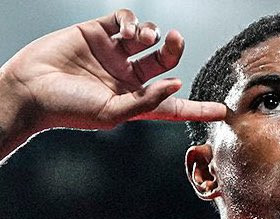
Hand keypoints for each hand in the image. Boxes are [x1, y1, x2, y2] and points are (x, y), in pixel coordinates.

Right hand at [0, 9, 225, 133]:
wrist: (31, 88)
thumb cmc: (70, 109)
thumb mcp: (113, 113)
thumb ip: (146, 102)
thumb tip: (176, 84)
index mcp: (136, 103)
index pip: (174, 106)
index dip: (198, 108)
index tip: (222, 111)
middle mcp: (128, 79)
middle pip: (164, 62)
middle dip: (175, 50)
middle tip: (176, 40)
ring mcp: (114, 55)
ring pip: (147, 38)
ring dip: (152, 33)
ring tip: (142, 37)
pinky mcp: (97, 32)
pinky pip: (124, 19)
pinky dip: (131, 20)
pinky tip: (127, 28)